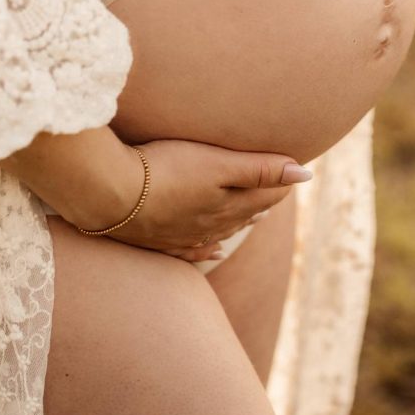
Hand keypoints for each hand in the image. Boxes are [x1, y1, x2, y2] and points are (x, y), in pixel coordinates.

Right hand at [104, 139, 311, 261]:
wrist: (109, 193)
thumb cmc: (165, 170)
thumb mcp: (218, 163)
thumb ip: (261, 169)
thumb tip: (305, 175)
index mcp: (226, 205)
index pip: (264, 195)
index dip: (281, 183)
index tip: (294, 171)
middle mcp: (208, 225)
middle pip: (244, 213)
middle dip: (263, 202)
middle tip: (279, 193)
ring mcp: (181, 235)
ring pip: (219, 231)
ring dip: (239, 223)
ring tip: (255, 218)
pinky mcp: (156, 238)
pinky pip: (189, 249)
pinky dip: (206, 249)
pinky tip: (213, 251)